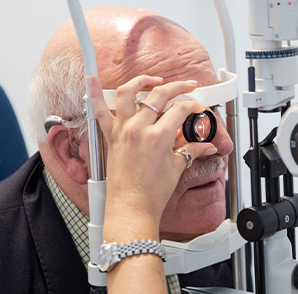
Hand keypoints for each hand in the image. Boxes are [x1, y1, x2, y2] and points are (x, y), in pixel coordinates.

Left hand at [88, 75, 216, 241]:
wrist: (131, 208)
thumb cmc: (151, 194)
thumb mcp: (177, 168)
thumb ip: (192, 151)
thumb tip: (205, 146)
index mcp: (158, 137)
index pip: (180, 109)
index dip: (194, 105)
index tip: (199, 108)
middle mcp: (138, 129)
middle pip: (159, 95)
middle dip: (178, 87)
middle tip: (188, 87)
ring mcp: (122, 131)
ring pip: (130, 93)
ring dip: (142, 81)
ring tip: (153, 80)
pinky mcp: (111, 137)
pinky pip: (100, 111)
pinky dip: (95, 94)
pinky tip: (92, 80)